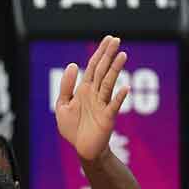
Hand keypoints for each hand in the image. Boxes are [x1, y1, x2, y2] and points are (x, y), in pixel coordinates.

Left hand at [54, 35, 130, 162]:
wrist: (82, 149)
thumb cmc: (73, 128)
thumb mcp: (62, 105)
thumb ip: (66, 86)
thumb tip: (72, 64)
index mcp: (85, 89)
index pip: (93, 67)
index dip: (100, 52)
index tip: (108, 39)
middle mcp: (95, 94)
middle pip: (102, 71)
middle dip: (108, 55)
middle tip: (117, 40)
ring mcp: (103, 104)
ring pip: (108, 83)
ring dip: (115, 70)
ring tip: (122, 56)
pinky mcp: (107, 118)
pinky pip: (114, 106)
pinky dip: (119, 98)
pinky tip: (125, 88)